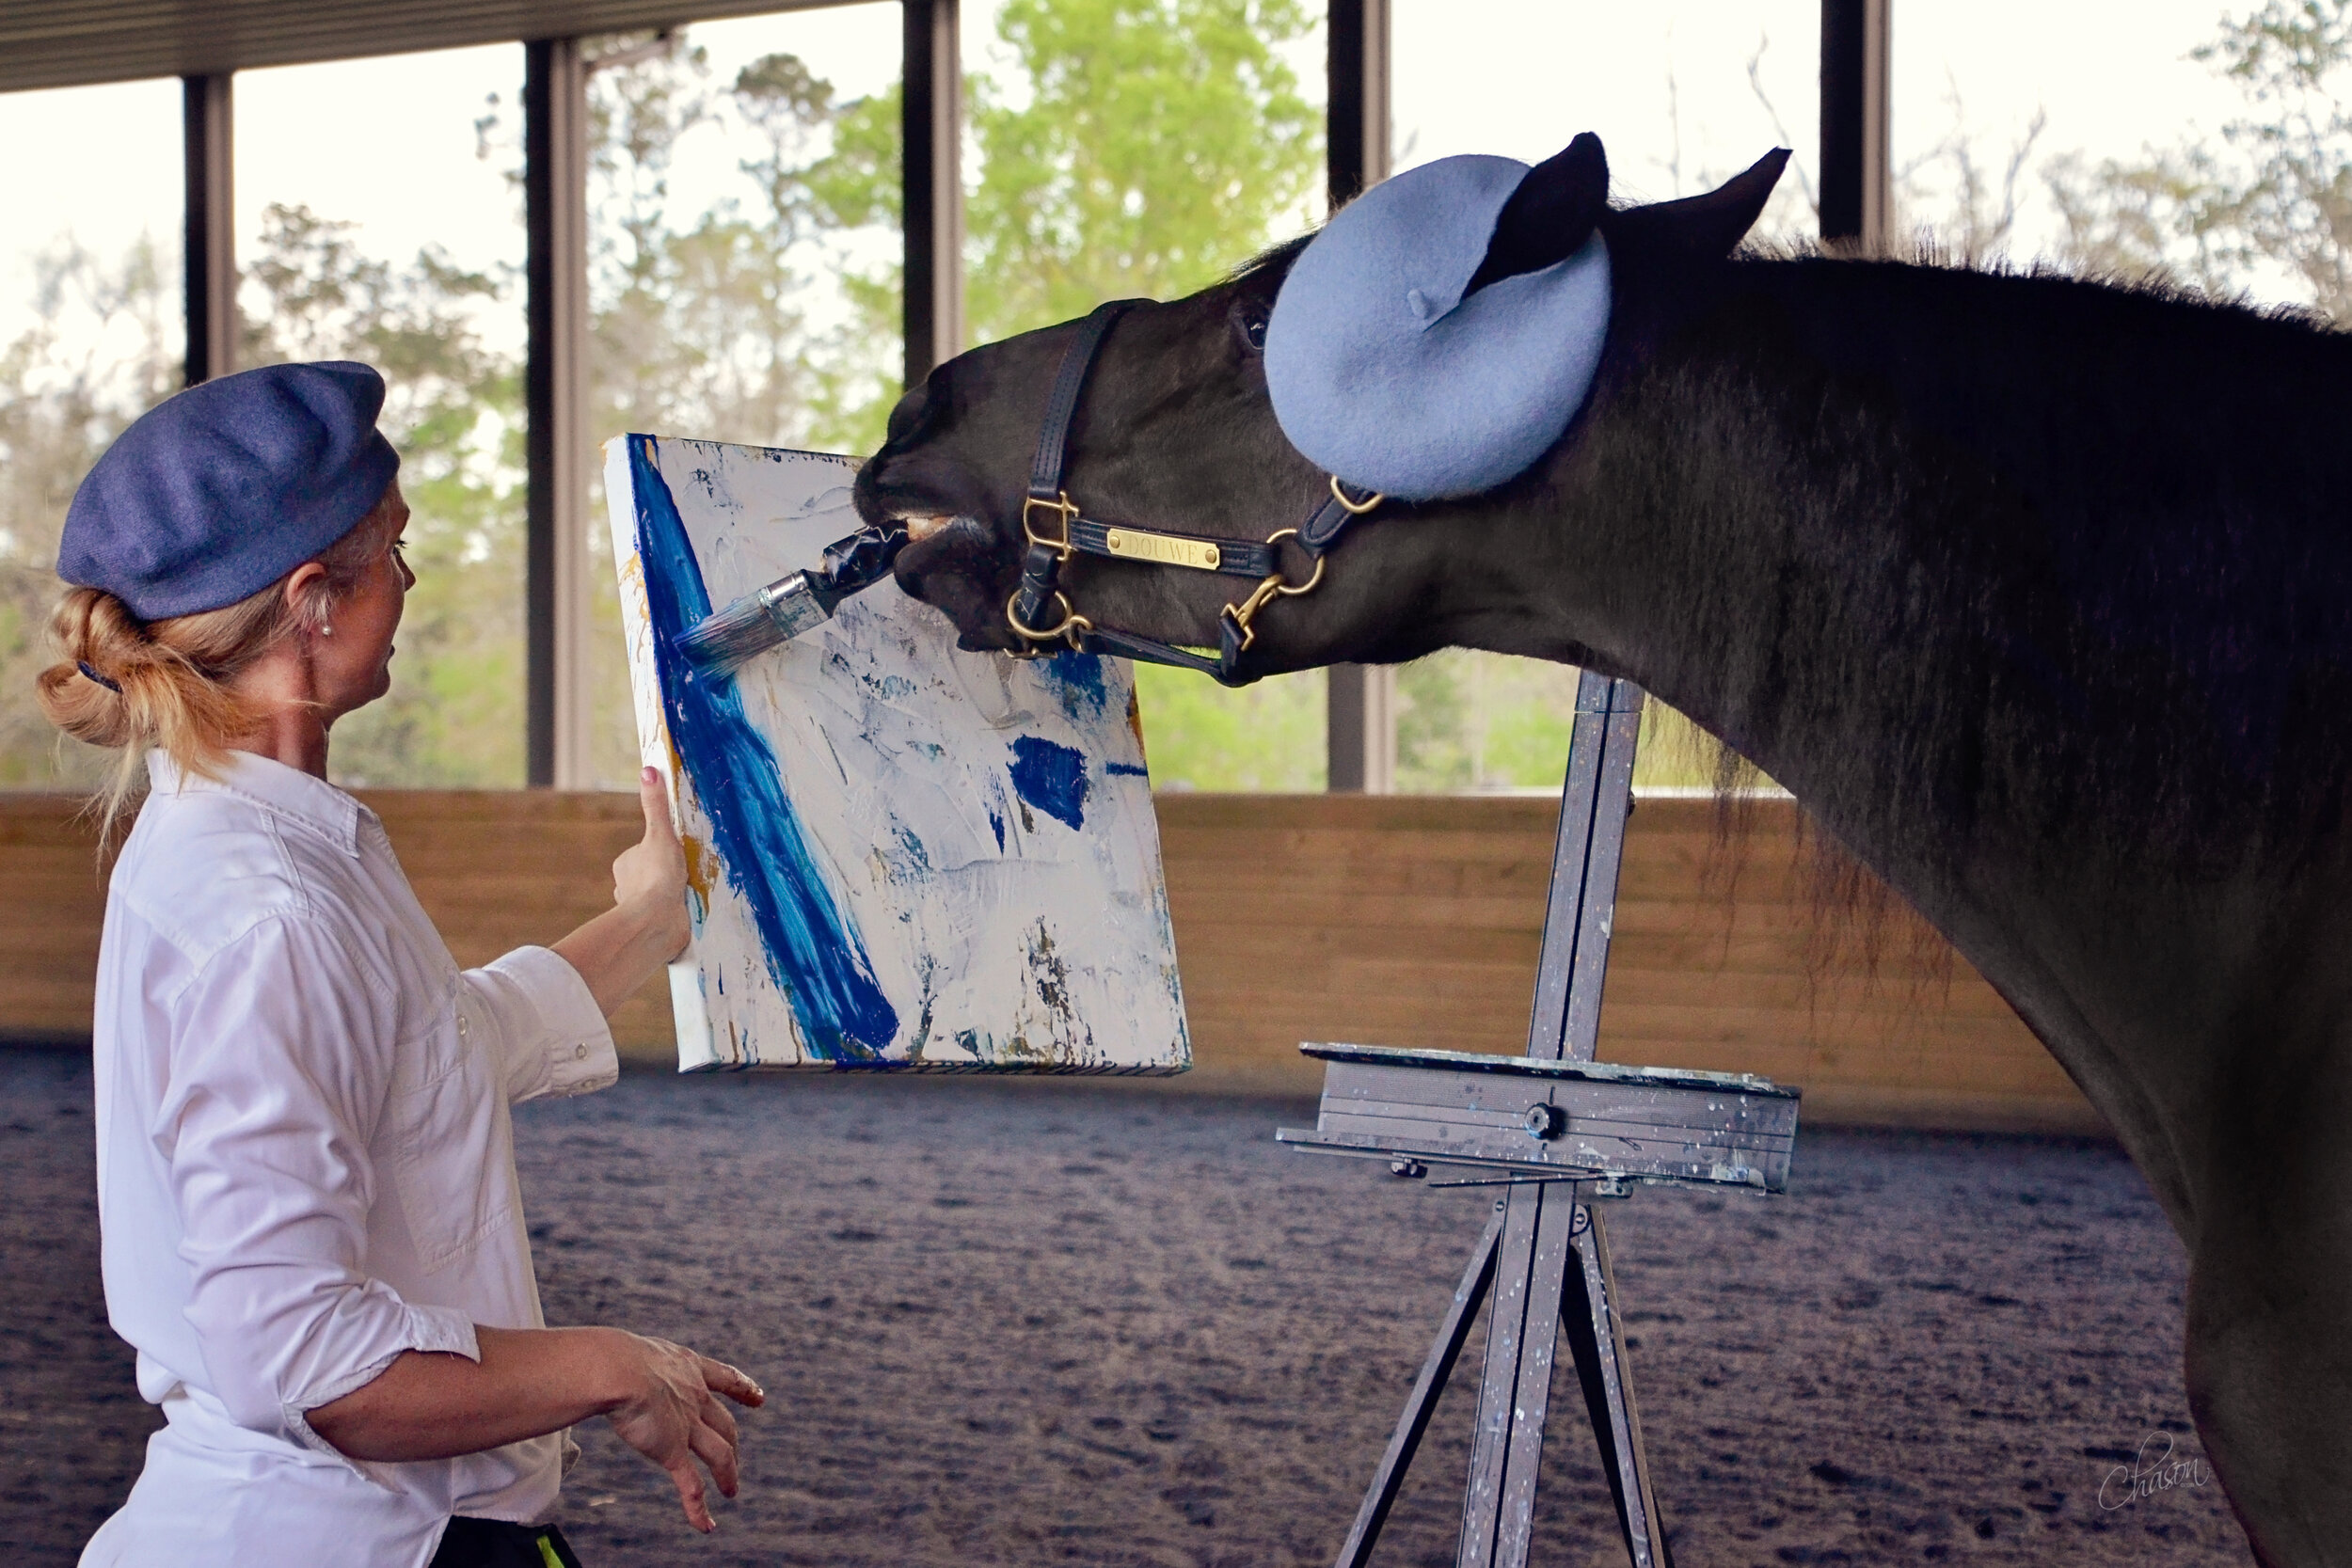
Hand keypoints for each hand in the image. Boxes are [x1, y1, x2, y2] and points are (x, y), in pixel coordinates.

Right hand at [601, 1331, 765, 1532]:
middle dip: (732, 1440)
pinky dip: (698, 1508)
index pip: (725, 1378)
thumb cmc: (611, 1356)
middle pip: (724, 1423)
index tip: (759, 1397)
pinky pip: (691, 1486)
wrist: (617, 1369)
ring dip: (727, 1475)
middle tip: (736, 1453)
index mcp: (687, 1367)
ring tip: (731, 1491)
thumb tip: (601, 1366)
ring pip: (720, 1455)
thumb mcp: (629, 1354)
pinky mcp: (672, 1451)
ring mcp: (687, 1425)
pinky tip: (706, 1526)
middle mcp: (694, 1396)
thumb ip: (626, 1364)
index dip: (744, 1388)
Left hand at [615, 766, 690, 962]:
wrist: (657, 924)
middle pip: (653, 873)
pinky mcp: (652, 927)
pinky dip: (676, 914)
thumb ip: (656, 806)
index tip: (679, 855)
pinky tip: (688, 912)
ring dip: (672, 895)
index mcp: (625, 864)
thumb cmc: (656, 878)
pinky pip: (666, 916)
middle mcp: (627, 886)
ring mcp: (639, 908)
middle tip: (688, 873)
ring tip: (689, 894)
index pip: (646, 851)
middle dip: (668, 874)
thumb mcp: (660, 836)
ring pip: (658, 896)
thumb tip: (648, 771)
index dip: (664, 851)